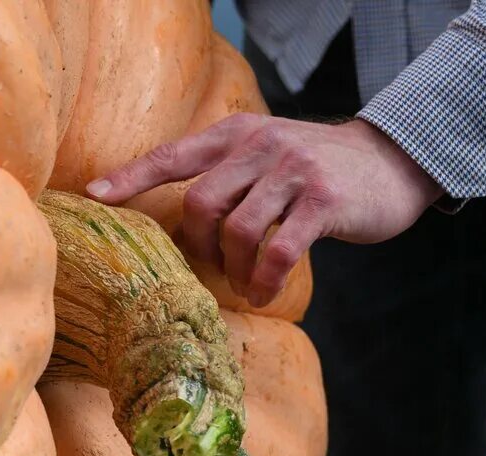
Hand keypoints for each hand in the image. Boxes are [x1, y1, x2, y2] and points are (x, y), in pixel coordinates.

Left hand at [86, 114, 443, 306]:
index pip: (174, 154)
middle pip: (200, 203)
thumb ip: (229, 172)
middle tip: (212, 269)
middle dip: (198, 247)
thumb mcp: (268, 153)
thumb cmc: (319, 170)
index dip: (132, 176)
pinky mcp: (323, 202)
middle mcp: (260, 146)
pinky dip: (264, 279)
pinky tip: (264, 291)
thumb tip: (184, 222)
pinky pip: (279, 250)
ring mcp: (293, 172)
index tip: (95, 195)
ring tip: (244, 286)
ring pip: (237, 230)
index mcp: (237, 133)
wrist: (390, 162)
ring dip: (233, 270)